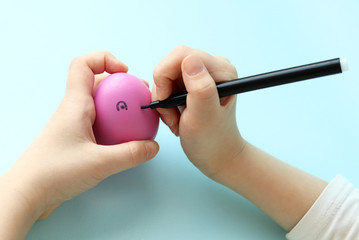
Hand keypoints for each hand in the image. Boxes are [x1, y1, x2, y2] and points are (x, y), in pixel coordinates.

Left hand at [0, 51, 158, 237]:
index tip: (126, 73)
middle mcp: (74, 110)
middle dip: (121, 86)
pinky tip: (124, 140)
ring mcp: (74, 125)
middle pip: (98, 84)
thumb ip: (130, 154)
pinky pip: (99, 124)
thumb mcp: (99, 163)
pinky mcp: (75, 140)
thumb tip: (152, 146)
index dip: (106, 60)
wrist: (28, 193)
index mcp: (76, 105)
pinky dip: (114, 126)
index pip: (84, 65)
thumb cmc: (55, 172)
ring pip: (100, 105)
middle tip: (140, 98)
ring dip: (119, 108)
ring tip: (137, 120)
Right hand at [152, 46, 243, 177]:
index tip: (166, 101)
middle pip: (170, 64)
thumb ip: (200, 88)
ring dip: (164, 100)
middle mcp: (212, 67)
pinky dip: (165, 102)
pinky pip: (166, 84)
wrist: (216, 154)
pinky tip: (176, 116)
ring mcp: (200, 74)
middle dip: (163, 91)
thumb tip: (190, 60)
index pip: (181, 55)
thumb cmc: (212, 140)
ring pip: (165, 75)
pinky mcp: (191, 83)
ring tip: (176, 119)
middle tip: (171, 114)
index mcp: (221, 71)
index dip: (165, 75)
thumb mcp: (205, 117)